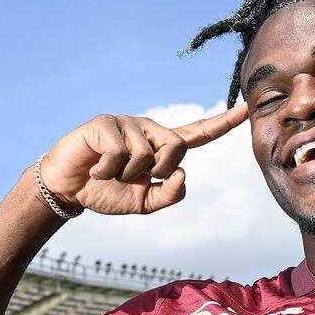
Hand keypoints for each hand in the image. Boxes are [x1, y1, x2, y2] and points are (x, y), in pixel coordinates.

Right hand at [36, 104, 248, 215]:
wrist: (69, 191)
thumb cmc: (107, 192)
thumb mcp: (144, 203)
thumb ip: (169, 194)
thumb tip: (182, 172)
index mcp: (162, 146)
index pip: (198, 133)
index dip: (222, 123)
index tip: (246, 110)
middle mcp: (149, 130)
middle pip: (177, 146)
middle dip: (156, 170)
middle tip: (132, 178)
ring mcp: (127, 123)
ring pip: (146, 152)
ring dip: (125, 173)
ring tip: (109, 172)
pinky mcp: (105, 122)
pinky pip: (119, 150)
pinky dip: (106, 170)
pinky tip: (95, 168)